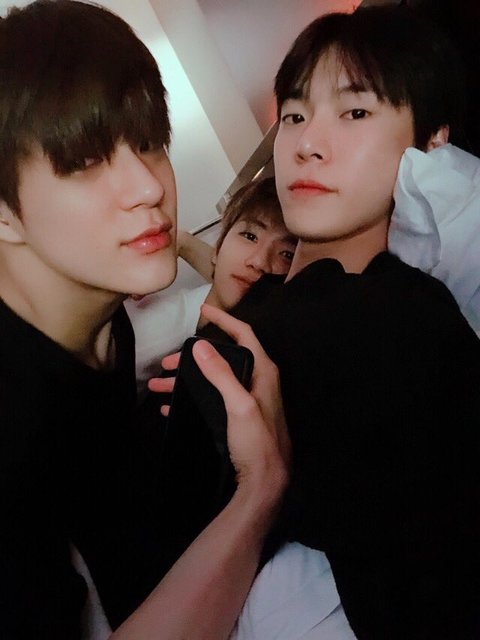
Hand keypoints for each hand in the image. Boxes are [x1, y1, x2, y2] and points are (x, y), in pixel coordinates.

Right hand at [148, 305, 289, 493]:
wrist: (265, 483)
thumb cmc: (258, 442)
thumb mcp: (239, 405)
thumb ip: (221, 374)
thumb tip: (200, 346)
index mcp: (262, 372)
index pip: (244, 334)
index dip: (224, 319)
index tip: (203, 309)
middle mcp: (255, 382)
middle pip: (220, 359)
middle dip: (191, 358)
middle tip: (167, 362)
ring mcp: (245, 400)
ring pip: (211, 381)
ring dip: (185, 380)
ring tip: (158, 384)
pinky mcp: (236, 419)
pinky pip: (209, 400)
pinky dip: (190, 398)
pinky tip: (170, 405)